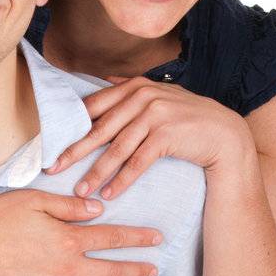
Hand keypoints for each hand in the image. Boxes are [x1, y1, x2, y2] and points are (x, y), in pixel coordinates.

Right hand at [0, 188, 163, 275]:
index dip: (138, 238)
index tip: (157, 239)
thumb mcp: (34, 201)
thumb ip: (69, 206)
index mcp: (69, 239)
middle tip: (153, 271)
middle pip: (112, 271)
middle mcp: (67, 268)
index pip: (114, 238)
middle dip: (137, 270)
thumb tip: (99, 209)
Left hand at [44, 77, 249, 200]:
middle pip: (99, 129)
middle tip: (52, 169)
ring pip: (116, 148)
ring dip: (96, 172)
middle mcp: (142, 96)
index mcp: (134, 86)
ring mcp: (155, 114)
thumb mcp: (160, 98)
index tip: (50, 145)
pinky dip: (122, 180)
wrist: (224, 134)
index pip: (93, 107)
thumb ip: (133, 92)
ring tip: (80, 191)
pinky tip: (110, 194)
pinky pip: (137, 162)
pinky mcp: (166, 135)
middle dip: (73, 151)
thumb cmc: (188, 120)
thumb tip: (106, 81)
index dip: (70, 127)